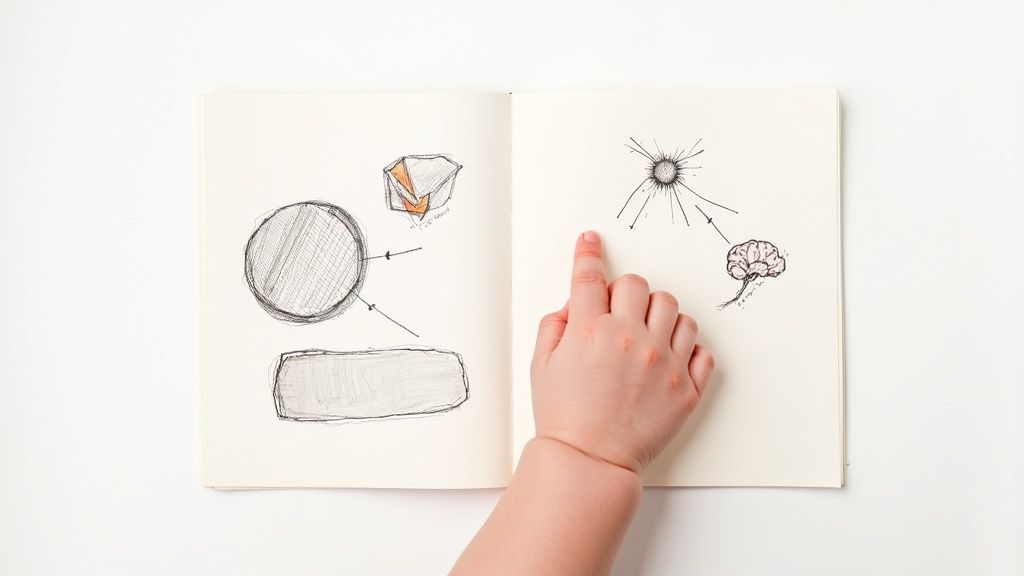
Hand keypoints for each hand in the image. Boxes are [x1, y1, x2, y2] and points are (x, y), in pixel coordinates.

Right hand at [530, 231, 714, 473]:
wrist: (589, 461)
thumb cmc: (564, 417)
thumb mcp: (541, 365)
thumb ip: (555, 326)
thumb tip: (573, 306)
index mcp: (591, 330)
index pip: (591, 276)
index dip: (589, 253)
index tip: (591, 241)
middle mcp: (632, 339)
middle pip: (639, 285)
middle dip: (625, 293)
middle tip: (617, 313)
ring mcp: (664, 362)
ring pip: (676, 311)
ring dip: (659, 316)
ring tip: (646, 337)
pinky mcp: (686, 388)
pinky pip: (701, 349)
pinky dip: (687, 348)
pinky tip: (668, 358)